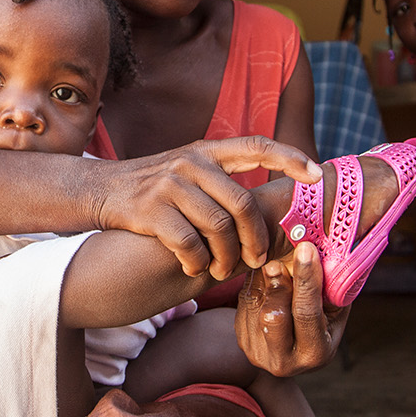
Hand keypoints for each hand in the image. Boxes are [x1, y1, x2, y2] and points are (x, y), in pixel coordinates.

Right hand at [93, 136, 319, 280]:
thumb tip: (266, 207)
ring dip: (225, 258)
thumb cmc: (152, 189)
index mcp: (206, 150)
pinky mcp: (149, 208)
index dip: (290, 157)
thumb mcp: (186, 171)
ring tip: (223, 271)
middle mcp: (190, 161)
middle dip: (255, 238)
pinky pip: (188, 243)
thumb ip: (220, 181)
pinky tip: (192, 268)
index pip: (256, 145)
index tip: (317, 175)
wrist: (97, 189)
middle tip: (257, 260)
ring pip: (218, 227)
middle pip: (241, 202)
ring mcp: (169, 183)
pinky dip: (196, 262)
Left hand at [234, 244, 348, 376]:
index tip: (306, 249)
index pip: (307, 313)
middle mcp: (285, 362)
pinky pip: (245, 302)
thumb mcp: (335, 308)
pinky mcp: (242, 339)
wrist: (295, 348)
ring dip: (265, 280)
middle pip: (273, 316)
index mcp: (316, 353)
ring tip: (277, 269)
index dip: (307, 279)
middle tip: (278, 262)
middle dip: (277, 285)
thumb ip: (329, 287)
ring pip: (256, 304)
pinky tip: (268, 282)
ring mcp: (258, 352)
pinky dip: (257, 285)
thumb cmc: (324, 320)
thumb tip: (317, 252)